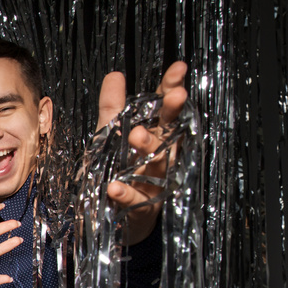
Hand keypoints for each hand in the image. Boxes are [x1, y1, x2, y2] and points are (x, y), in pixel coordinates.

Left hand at [97, 62, 187, 244]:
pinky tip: (114, 187)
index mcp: (153, 137)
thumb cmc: (117, 171)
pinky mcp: (140, 207)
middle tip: (174, 97)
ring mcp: (152, 182)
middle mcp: (158, 157)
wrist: (113, 218)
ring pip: (157, 164)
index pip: (165, 110)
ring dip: (149, 148)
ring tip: (135, 135)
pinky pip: (135, 199)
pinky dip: (126, 193)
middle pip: (169, 133)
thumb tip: (115, 74)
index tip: (179, 69)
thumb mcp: (109, 137)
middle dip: (172, 114)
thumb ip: (113, 108)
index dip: (172, 90)